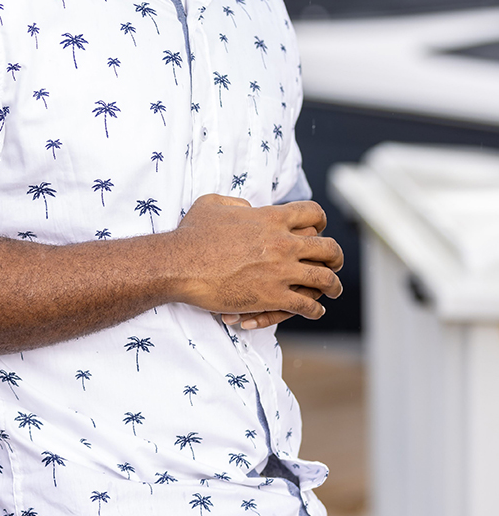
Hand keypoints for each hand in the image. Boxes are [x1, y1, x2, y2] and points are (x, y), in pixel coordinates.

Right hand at [173, 196, 342, 321]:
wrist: (180, 265)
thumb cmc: (191, 235)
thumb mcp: (213, 204)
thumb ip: (237, 203)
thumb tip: (249, 209)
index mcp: (271, 218)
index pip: (312, 214)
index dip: (320, 221)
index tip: (320, 229)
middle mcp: (282, 243)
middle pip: (327, 247)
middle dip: (335, 256)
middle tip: (335, 263)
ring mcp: (280, 271)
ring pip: (324, 278)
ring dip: (333, 285)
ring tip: (334, 290)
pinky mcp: (272, 296)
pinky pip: (305, 305)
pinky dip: (314, 310)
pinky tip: (314, 311)